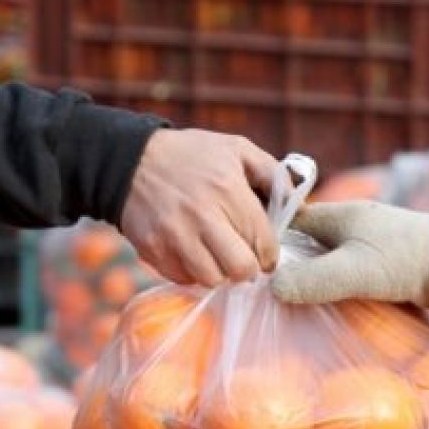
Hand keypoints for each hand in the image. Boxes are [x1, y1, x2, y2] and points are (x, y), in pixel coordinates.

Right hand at [121, 128, 278, 285]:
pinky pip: (183, 279)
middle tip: (243, 259)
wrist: (128, 161)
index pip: (263, 242)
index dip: (269, 255)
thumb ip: (273, 173)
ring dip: (219, 273)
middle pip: (240, 270)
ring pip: (212, 279)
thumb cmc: (191, 155)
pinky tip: (193, 253)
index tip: (265, 254)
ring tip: (217, 256)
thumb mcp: (236, 149)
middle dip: (248, 269)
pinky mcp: (153, 250)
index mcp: (227, 189)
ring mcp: (174, 235)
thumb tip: (300, 206)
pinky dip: (192, 272)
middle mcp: (201, 215)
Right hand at [271, 201, 428, 329]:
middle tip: (266, 290)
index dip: (270, 240)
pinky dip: (336, 284)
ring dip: (315, 277)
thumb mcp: (354, 271)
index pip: (291, 221)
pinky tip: (329, 304)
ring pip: (329, 257)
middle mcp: (354, 223)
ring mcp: (371, 242)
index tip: (252, 266)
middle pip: (308, 241)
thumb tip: (272, 289)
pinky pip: (349, 270)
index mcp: (341, 215)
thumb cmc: (407, 261)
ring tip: (293, 302)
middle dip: (290, 262)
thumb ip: (312, 280)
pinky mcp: (386, 262)